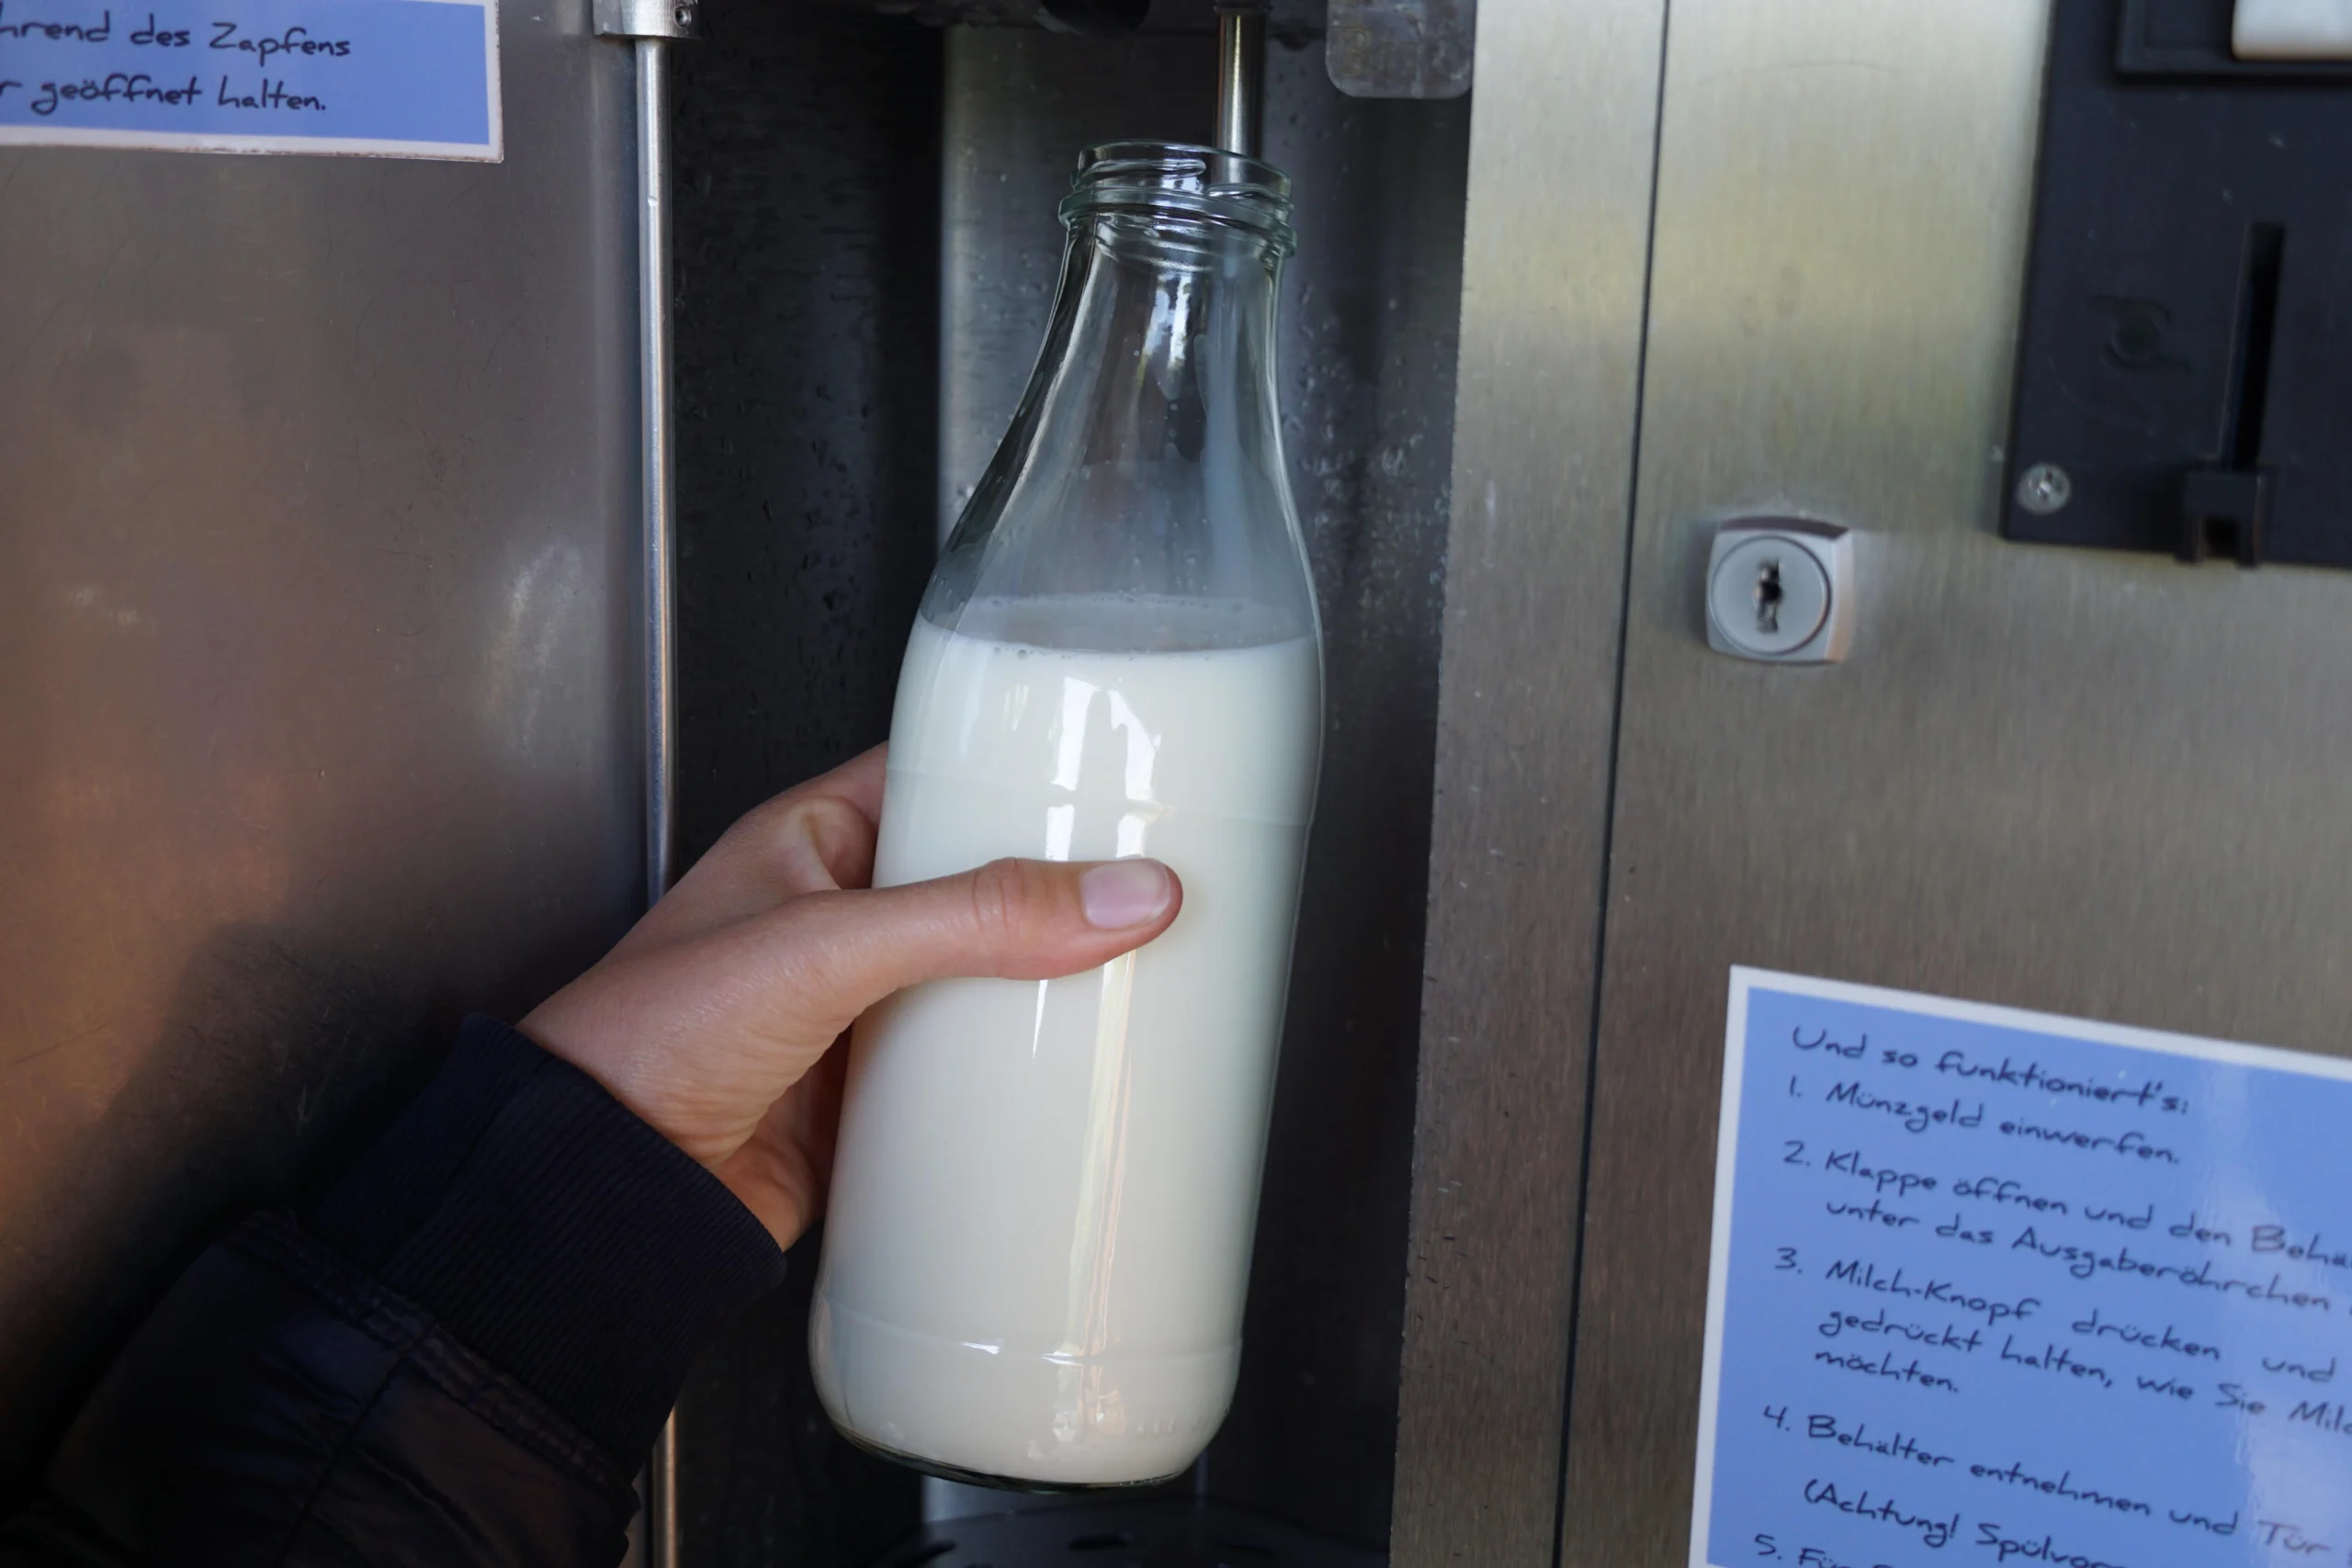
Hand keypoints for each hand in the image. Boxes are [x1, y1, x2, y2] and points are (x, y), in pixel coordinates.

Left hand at [518, 746, 1180, 1249]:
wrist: (601, 1188)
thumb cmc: (650, 1037)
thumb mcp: (828, 946)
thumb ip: (976, 915)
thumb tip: (1121, 893)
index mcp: (812, 842)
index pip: (936, 775)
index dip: (1020, 771)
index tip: (1113, 781)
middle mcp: (840, 919)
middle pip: (979, 886)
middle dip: (1060, 893)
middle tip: (1156, 887)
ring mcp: (860, 1012)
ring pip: (982, 983)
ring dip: (1049, 987)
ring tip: (1147, 977)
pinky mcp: (872, 1100)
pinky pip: (967, 1075)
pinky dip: (1020, 1076)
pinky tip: (1080, 1078)